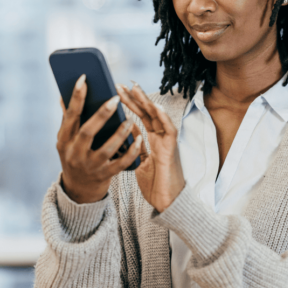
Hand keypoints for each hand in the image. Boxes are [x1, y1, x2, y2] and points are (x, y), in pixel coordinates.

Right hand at [56, 74, 142, 203]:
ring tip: (130, 119)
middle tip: (115, 98)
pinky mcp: (104, 176)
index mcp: (64, 140)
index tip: (84, 79)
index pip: (70, 116)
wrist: (78, 189)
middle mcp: (74, 154)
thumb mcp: (66, 140)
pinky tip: (138, 139)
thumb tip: (64, 94)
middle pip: (87, 132)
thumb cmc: (74, 155)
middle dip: (101, 114)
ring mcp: (89, 166)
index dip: (76, 97)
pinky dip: (131, 151)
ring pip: (107, 149)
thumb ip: (68, 120)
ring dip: (120, 133)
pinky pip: (120, 163)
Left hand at [116, 82, 184, 212]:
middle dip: (133, 97)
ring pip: (157, 117)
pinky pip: (169, 131)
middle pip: (146, 112)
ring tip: (135, 88)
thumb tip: (119, 134)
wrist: (166, 202)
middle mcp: (160, 137)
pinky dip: (164, 118)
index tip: (116, 90)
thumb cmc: (154, 184)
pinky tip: (156, 108)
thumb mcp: (138, 162)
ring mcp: (166, 142)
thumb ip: (132, 147)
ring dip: (147, 102)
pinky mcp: (172, 150)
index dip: (129, 103)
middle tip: (119, 84)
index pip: (139, 116)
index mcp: (151, 139)